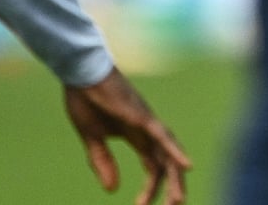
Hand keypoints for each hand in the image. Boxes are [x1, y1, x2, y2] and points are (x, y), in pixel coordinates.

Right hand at [63, 67, 191, 204]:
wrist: (81, 74)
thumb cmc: (86, 101)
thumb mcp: (92, 138)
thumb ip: (103, 162)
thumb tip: (113, 190)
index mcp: (137, 136)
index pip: (153, 166)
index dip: (151, 188)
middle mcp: (148, 130)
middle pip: (167, 162)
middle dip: (172, 186)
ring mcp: (147, 122)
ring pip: (168, 153)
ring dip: (175, 177)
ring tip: (178, 200)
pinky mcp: (141, 116)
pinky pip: (162, 136)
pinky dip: (175, 151)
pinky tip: (186, 166)